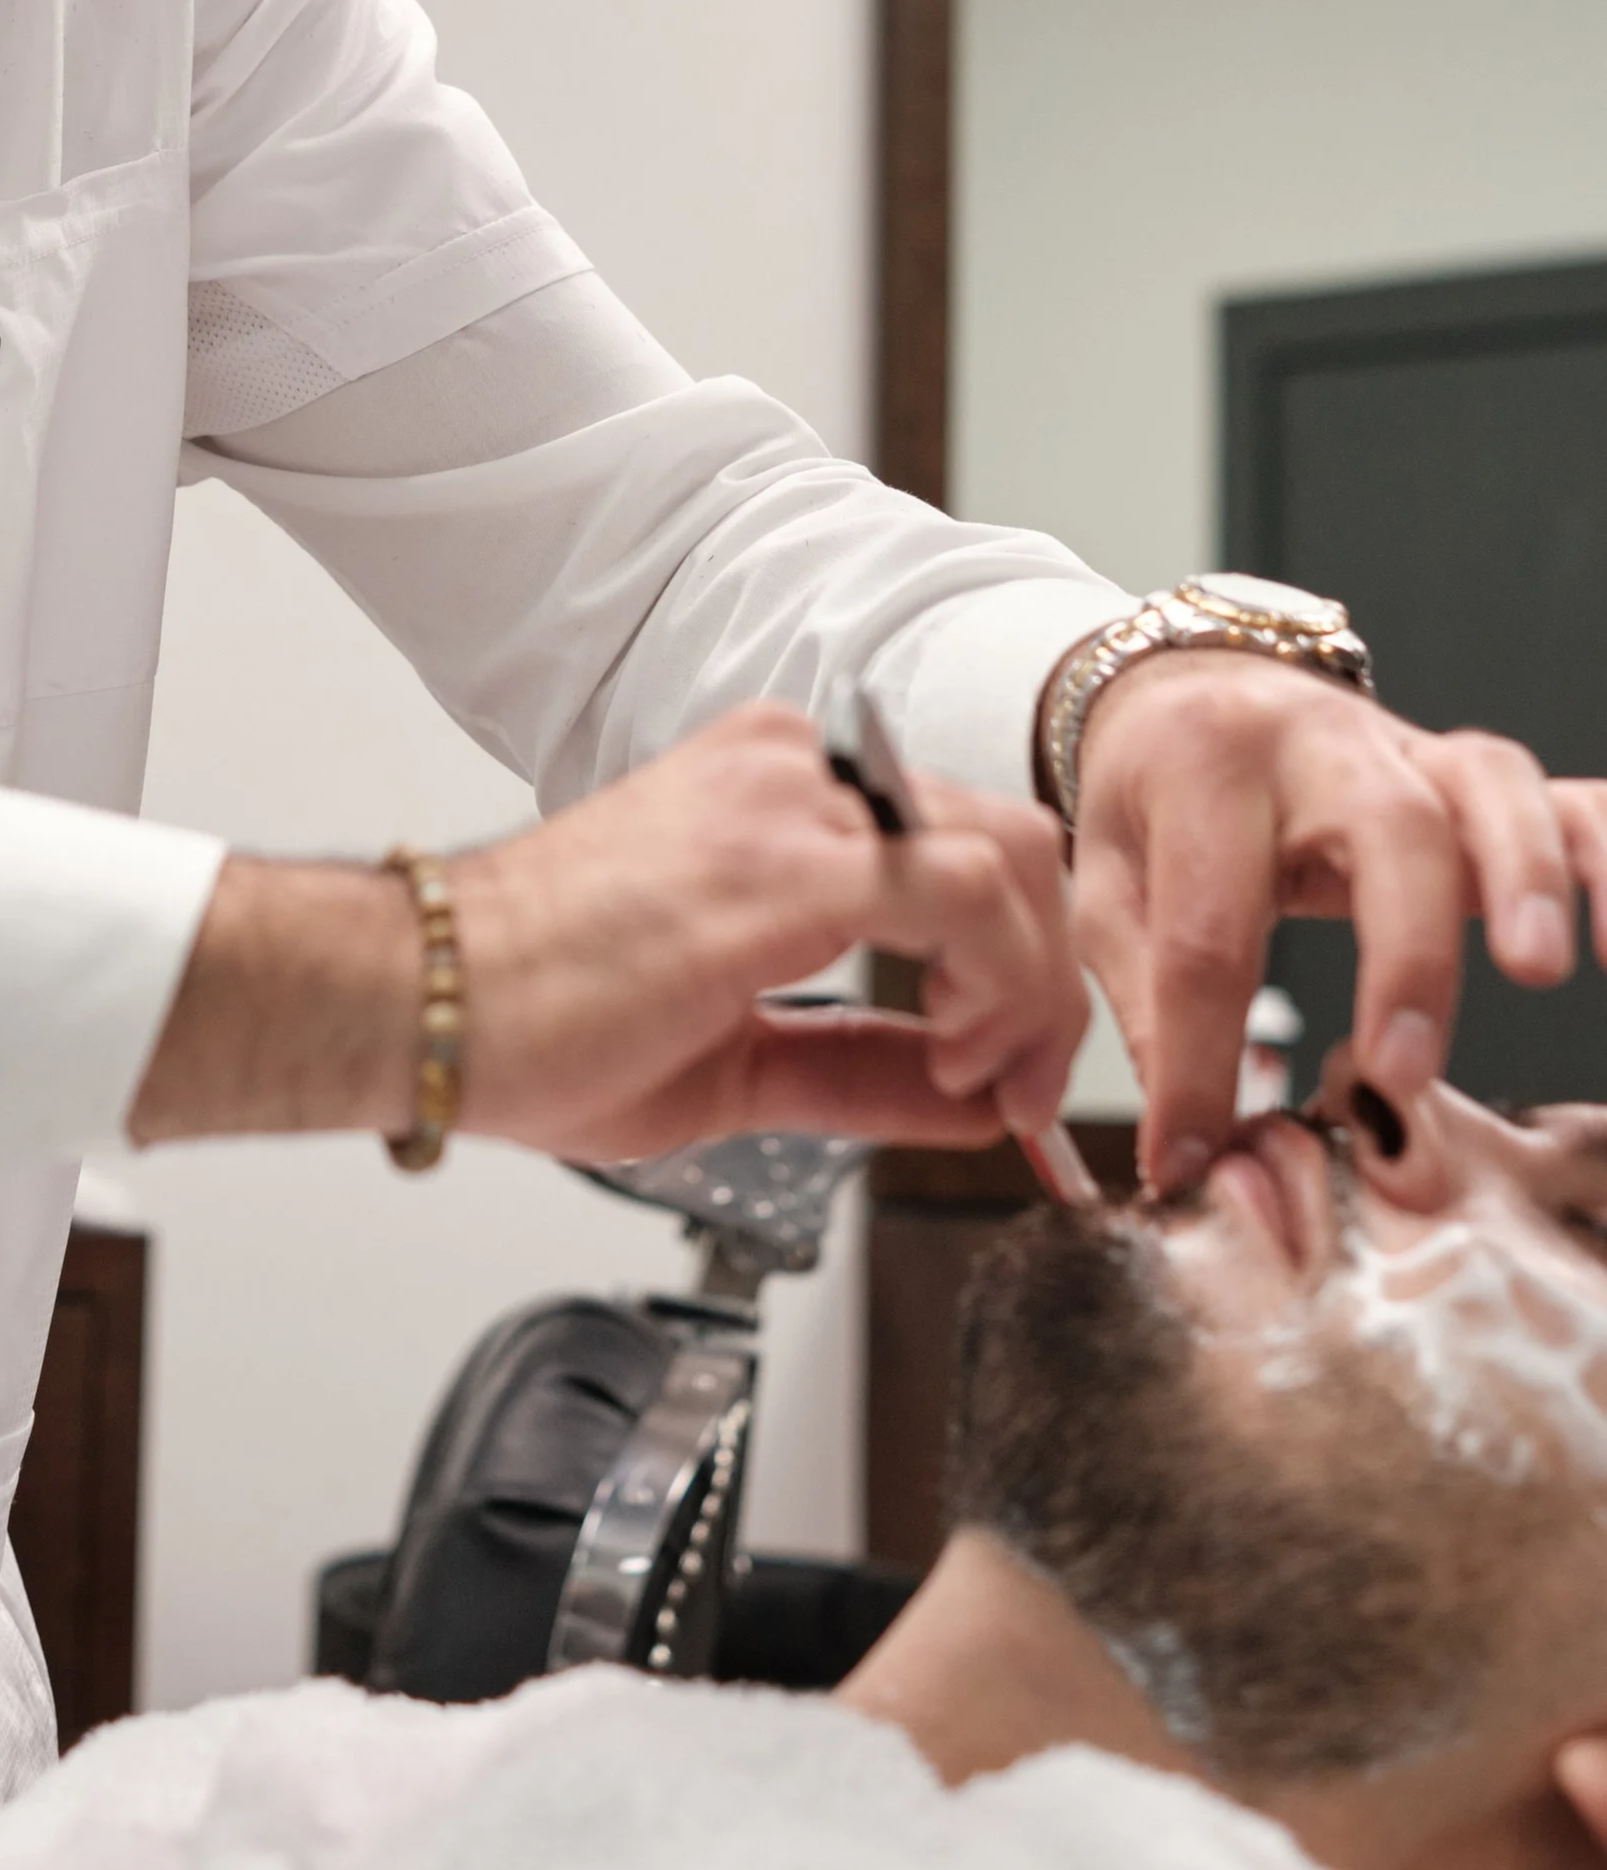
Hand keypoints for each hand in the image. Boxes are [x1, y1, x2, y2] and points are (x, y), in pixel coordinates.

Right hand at [135, 703, 1082, 1158]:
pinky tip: (960, 1054)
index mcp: (779, 790)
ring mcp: (799, 801)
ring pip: (1012, 860)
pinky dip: (1004, 984)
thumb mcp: (736, 1063)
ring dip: (1033, 989)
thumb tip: (969, 1099)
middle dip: (1045, 981)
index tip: (999, 1068)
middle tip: (1024, 1088)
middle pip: (1008, 844)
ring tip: (985, 1079)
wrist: (417, 1002)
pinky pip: (971, 895)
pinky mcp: (795, 859)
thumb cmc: (530, 1017)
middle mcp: (798, 770)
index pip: (957, 849)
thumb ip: (861, 1069)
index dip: (1011, 970)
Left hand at [1062, 651, 1576, 1189]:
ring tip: (1539, 973)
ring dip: (1524, 879)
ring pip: (1487, 789)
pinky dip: (1603, 855)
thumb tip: (1185, 1147)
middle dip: (1404, 955)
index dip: (1199, 1059)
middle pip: (1385, 830)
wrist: (1198, 690)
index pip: (1205, 928)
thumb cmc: (1154, 802)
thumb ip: (1141, 1004)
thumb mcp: (1108, 887)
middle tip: (1402, 1070)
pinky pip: (1565, 797)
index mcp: (1202, 768)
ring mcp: (1408, 748)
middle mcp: (1318, 743)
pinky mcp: (1472, 772)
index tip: (1192, 1156)